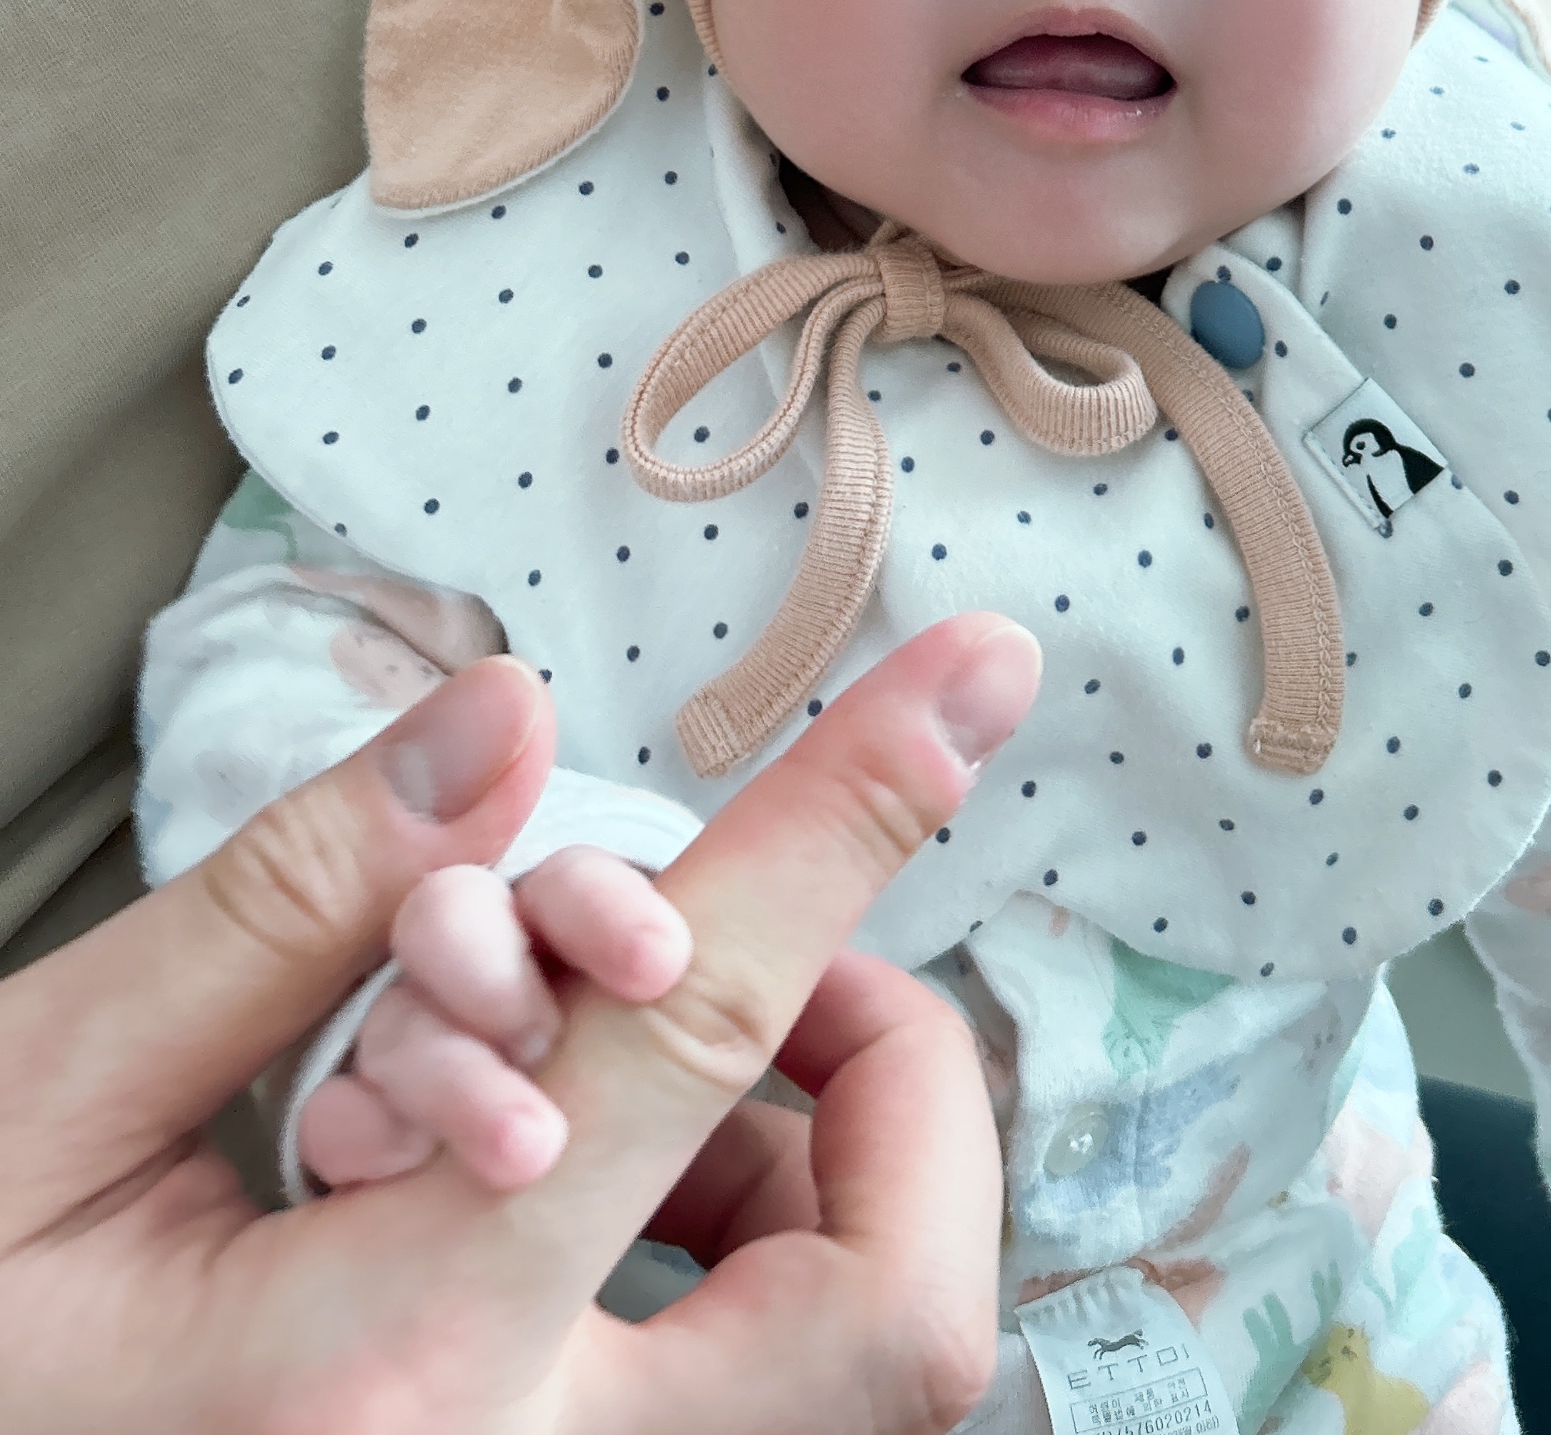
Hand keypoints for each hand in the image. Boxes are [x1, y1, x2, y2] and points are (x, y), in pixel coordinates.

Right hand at [0, 611, 1040, 1434]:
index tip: (977, 671)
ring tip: (626, 1070)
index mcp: (379, 1371)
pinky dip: (747, 1273)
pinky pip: (762, 1422)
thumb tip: (512, 719)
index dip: (847, 819)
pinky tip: (578, 1190)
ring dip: (812, 1177)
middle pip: (891, 1314)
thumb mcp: (35, 1101)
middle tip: (746, 968)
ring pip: (858, 1378)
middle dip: (884, 1085)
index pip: (688, 1032)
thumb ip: (293, 902)